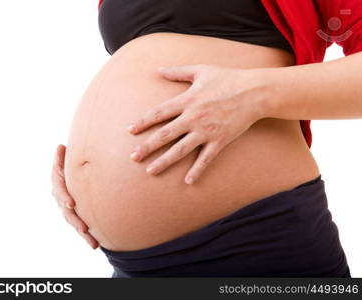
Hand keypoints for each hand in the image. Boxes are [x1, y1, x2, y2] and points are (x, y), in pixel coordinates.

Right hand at [51, 144, 98, 248]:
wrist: (68, 177)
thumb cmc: (66, 167)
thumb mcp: (62, 161)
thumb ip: (60, 158)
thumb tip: (61, 146)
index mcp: (58, 187)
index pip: (60, 192)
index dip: (64, 198)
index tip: (71, 203)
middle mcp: (62, 201)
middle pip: (68, 214)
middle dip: (76, 222)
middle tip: (84, 228)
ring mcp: (69, 211)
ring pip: (76, 224)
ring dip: (84, 235)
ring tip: (94, 244)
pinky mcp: (77, 217)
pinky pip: (82, 228)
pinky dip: (88, 237)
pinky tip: (97, 245)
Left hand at [127, 64, 266, 183]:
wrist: (255, 91)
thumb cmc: (227, 78)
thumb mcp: (200, 69)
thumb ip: (177, 71)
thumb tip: (158, 70)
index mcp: (187, 99)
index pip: (159, 113)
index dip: (143, 122)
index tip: (129, 130)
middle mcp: (193, 117)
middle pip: (165, 134)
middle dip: (147, 146)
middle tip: (133, 157)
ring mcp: (206, 131)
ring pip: (180, 150)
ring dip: (164, 161)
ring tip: (150, 171)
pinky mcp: (220, 141)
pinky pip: (206, 159)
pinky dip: (197, 170)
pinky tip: (187, 181)